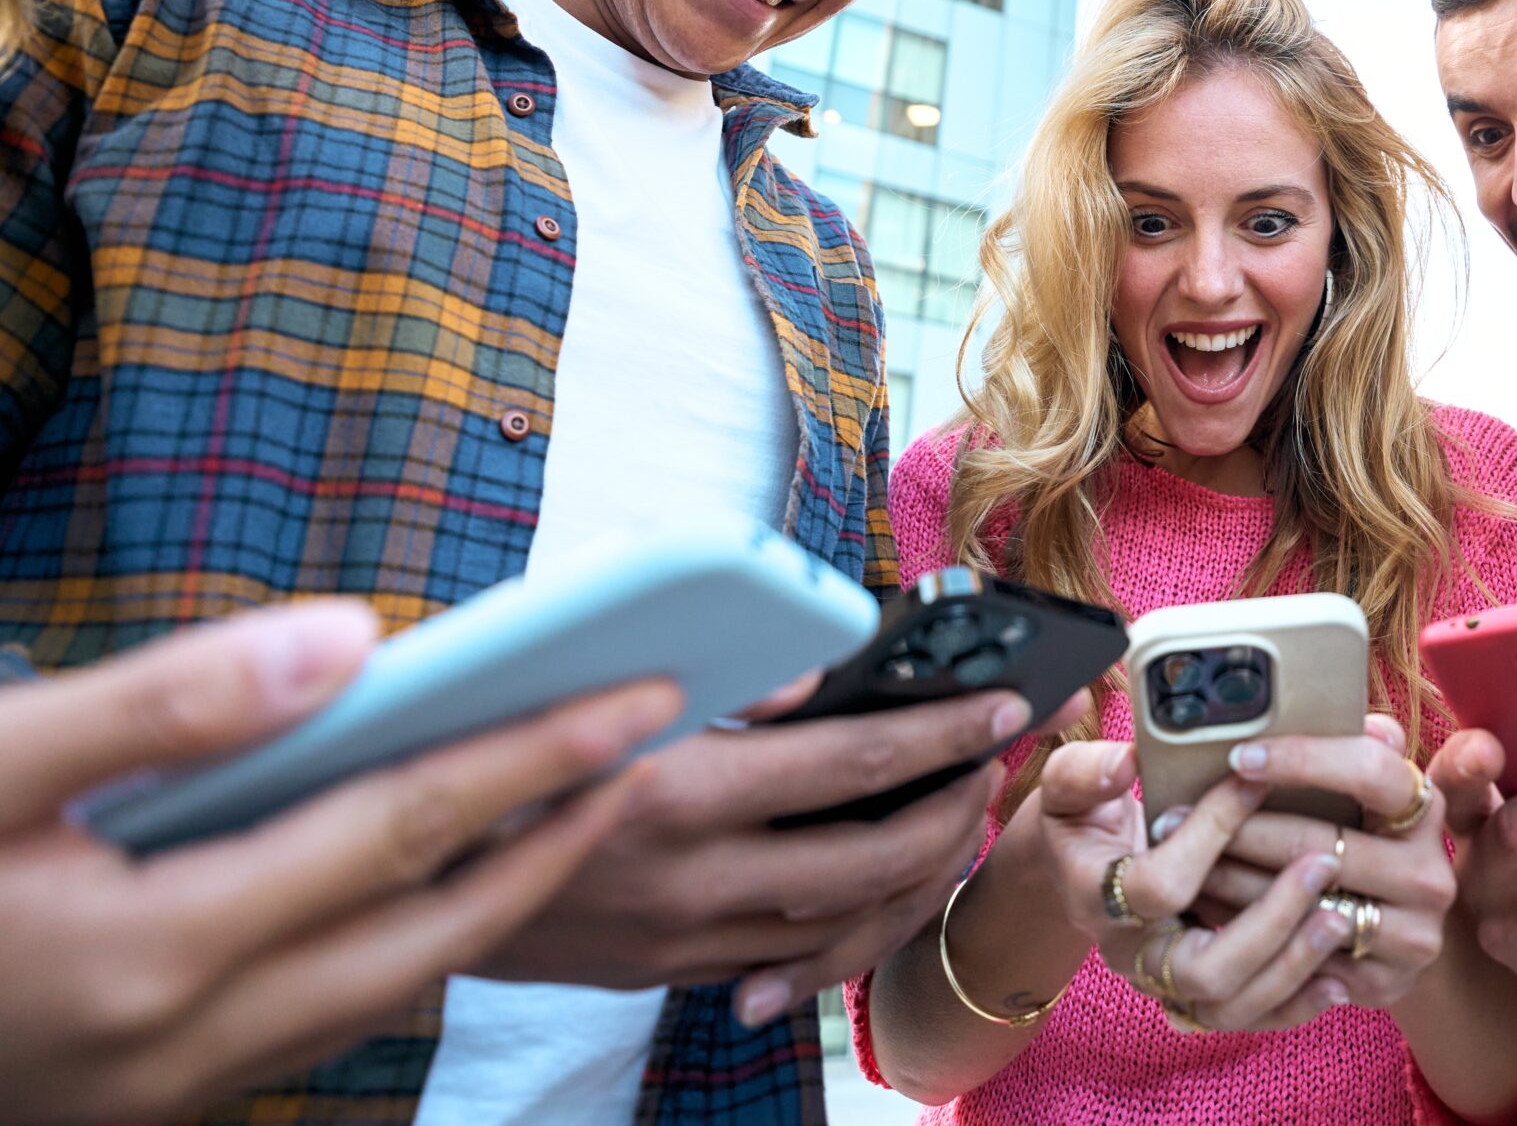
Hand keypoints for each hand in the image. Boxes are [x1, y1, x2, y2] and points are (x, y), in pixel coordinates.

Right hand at [0, 601, 674, 1125]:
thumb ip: (166, 703)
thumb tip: (351, 638)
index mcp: (159, 951)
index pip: (404, 829)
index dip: (536, 754)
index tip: (643, 691)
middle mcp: (186, 1042)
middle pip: (431, 933)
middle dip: (553, 839)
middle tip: (647, 750)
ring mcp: (164, 1088)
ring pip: (384, 992)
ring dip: (486, 899)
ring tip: (562, 803)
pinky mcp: (140, 1094)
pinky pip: (316, 1021)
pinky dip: (394, 945)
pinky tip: (409, 882)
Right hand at [477, 684, 1042, 1026]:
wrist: (390, 871)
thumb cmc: (495, 739)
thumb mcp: (590, 676)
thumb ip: (712, 672)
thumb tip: (816, 673)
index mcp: (671, 788)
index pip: (847, 765)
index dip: (939, 737)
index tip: (1000, 708)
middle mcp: (684, 876)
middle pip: (869, 860)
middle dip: (953, 810)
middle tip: (994, 764)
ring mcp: (677, 937)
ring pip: (842, 924)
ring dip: (917, 872)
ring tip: (957, 816)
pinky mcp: (664, 971)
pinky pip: (788, 958)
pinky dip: (849, 923)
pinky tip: (884, 883)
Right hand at [1033, 740, 1347, 1031]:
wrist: (1078, 867)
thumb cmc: (1082, 814)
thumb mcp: (1067, 784)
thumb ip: (1084, 772)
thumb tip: (1122, 765)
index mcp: (1094, 896)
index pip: (1160, 884)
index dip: (1211, 834)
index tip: (1257, 782)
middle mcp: (1130, 953)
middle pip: (1203, 971)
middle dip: (1271, 921)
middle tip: (1322, 865)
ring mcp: (1165, 982)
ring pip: (1232, 1006)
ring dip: (1292, 965)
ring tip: (1342, 917)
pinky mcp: (1198, 995)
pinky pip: (1249, 1019)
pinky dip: (1296, 1003)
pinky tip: (1340, 977)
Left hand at [1189, 717, 1458, 1010]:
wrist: (1403, 931)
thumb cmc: (1367, 841)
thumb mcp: (1370, 792)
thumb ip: (1364, 750)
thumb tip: (1366, 720)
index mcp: (1424, 806)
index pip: (1370, 769)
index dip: (1303, 758)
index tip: (1240, 757)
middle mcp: (1429, 871)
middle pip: (1319, 843)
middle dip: (1239, 829)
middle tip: (1176, 815)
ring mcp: (1415, 932)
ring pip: (1301, 902)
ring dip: (1231, 881)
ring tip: (1180, 861)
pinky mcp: (1389, 983)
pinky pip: (1304, 958)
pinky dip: (1250, 934)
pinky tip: (1210, 913)